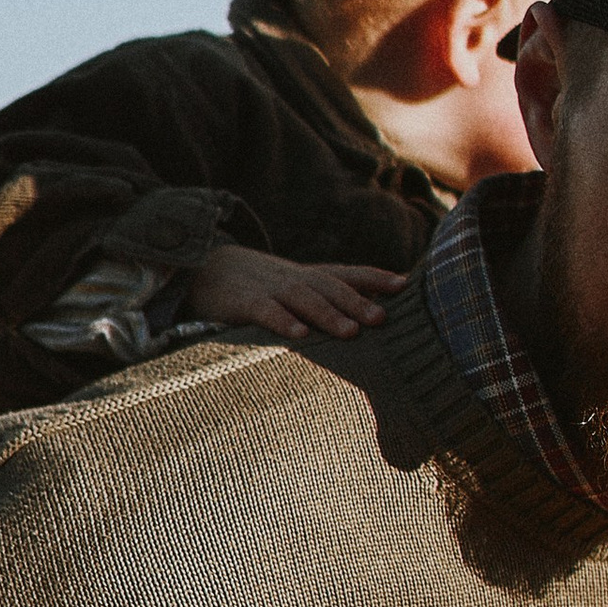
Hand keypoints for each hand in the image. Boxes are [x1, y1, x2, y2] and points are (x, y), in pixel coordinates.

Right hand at [187, 246, 405, 339]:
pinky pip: (264, 310)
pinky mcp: (242, 302)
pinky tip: (300, 335)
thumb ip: (327, 300)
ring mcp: (268, 289)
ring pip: (302, 298)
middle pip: (329, 286)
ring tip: (351, 332)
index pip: (346, 273)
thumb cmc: (260, 289)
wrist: (203, 271)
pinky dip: (283, 321)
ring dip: (328, 314)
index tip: (404, 284)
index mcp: (308, 278)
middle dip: (357, 301)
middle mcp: (293, 280)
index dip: (374, 277)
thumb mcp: (295, 290)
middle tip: (382, 319)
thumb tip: (374, 313)